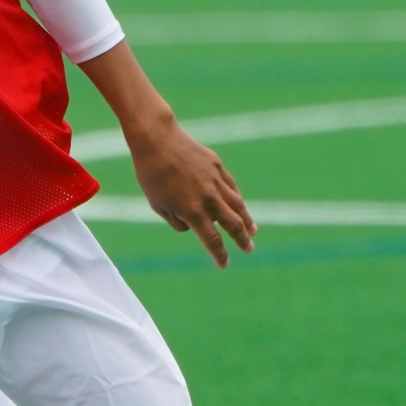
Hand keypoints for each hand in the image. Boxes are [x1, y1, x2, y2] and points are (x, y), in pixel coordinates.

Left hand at [128, 121, 255, 267]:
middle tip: (249, 249)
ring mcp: (216, 181)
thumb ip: (177, 221)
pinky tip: (240, 205)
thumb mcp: (158, 205)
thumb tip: (193, 226)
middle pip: (232, 225)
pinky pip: (231, 187)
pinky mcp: (217, 167)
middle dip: (242, 240)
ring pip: (238, 205)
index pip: (211, 240)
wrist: (158, 141)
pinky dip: (237, 199)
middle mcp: (209, 199)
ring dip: (246, 220)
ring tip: (253, 230)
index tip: (224, 264)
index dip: (220, 254)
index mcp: (193, 212)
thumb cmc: (152, 176)